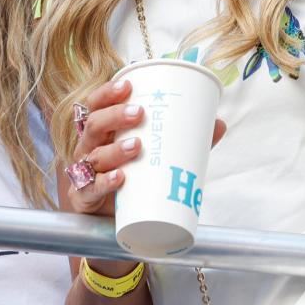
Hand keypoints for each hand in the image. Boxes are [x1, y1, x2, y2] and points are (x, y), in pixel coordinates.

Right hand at [60, 77, 224, 220]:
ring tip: (137, 145)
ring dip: (114, 149)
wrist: (116, 220)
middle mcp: (90, 148)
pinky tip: (119, 178)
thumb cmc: (134, 177)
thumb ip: (184, 141)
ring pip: (94, 156)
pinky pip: (90, 189)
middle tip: (140, 113)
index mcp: (103, 132)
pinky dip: (104, 182)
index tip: (127, 85)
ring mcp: (85, 174)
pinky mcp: (85, 199)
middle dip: (115, 116)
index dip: (107, 93)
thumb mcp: (155, 155)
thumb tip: (218, 124)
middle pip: (94, 126)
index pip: (96, 105)